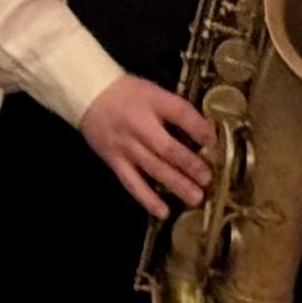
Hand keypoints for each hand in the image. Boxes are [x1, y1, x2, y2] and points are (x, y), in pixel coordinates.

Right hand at [78, 75, 213, 220]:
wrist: (89, 96)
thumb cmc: (127, 94)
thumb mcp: (153, 91)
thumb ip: (174, 110)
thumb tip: (204, 133)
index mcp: (152, 100)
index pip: (179, 112)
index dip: (197, 127)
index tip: (212, 141)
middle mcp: (139, 124)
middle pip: (166, 146)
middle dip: (189, 164)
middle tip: (207, 178)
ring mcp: (126, 145)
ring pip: (153, 167)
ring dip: (176, 183)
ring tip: (195, 197)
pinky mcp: (115, 161)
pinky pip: (132, 182)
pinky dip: (147, 198)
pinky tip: (163, 211)